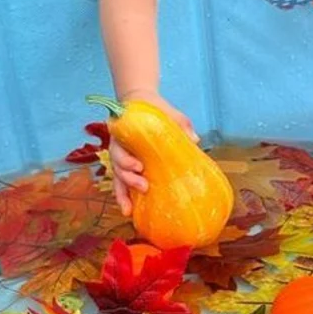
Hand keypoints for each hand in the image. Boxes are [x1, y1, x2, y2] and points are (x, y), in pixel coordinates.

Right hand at [110, 89, 197, 215]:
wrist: (140, 102)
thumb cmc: (155, 109)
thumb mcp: (168, 112)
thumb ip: (180, 123)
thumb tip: (195, 139)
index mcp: (124, 134)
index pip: (119, 148)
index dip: (126, 160)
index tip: (139, 166)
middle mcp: (118, 147)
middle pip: (117, 166)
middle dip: (128, 179)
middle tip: (143, 186)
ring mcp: (121, 158)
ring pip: (117, 178)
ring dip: (122, 194)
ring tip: (128, 210)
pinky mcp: (127, 166)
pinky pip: (122, 183)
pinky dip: (125, 196)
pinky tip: (130, 211)